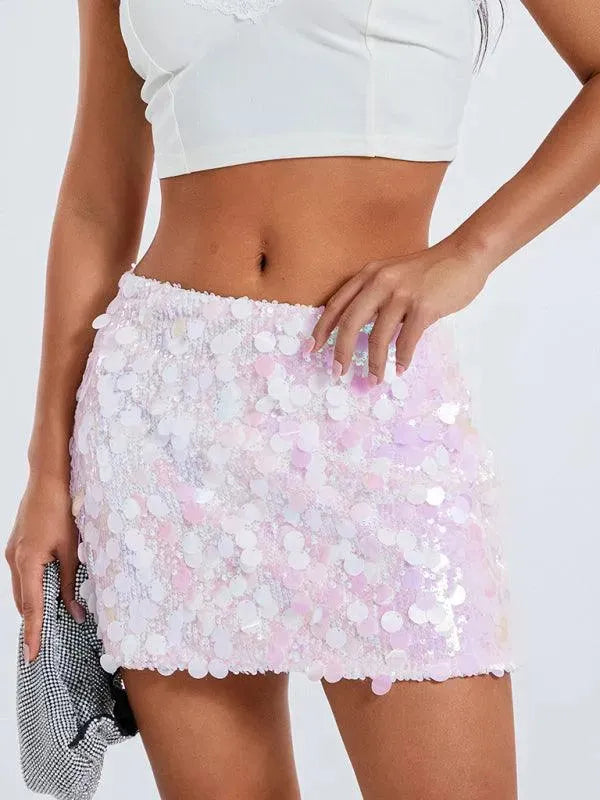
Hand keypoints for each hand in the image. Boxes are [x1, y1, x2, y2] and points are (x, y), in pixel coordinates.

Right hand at [5, 471, 83, 663]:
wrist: (48, 479)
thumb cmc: (63, 510)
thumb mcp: (72, 549)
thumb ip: (70, 582)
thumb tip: (74, 612)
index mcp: (28, 562)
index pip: (31, 608)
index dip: (33, 633)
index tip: (32, 656)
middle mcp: (14, 559)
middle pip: (22, 601)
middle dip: (32, 622)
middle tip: (44, 644)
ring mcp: (11, 552)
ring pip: (21, 589)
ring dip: (32, 605)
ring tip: (47, 623)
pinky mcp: (16, 545)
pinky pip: (21, 575)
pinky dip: (31, 588)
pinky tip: (45, 593)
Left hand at [307, 238, 490, 382]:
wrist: (465, 255)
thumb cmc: (430, 270)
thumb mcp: (393, 274)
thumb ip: (375, 296)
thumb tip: (360, 332)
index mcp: (369, 274)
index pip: (337, 304)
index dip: (322, 328)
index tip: (312, 349)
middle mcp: (381, 282)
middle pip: (351, 323)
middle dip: (341, 351)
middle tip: (338, 372)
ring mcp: (402, 294)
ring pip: (379, 337)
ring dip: (375, 363)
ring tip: (374, 380)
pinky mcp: (424, 307)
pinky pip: (407, 340)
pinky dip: (402, 358)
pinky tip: (400, 369)